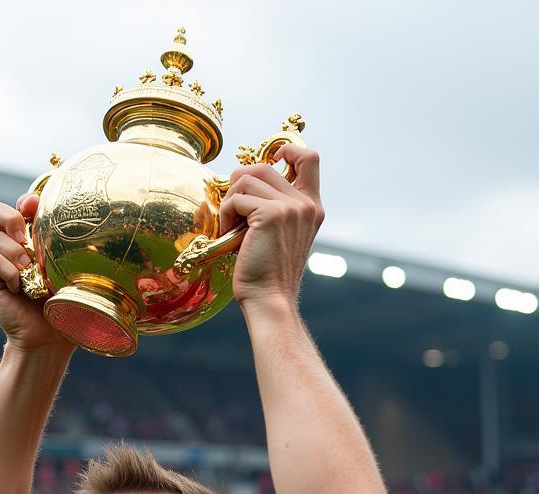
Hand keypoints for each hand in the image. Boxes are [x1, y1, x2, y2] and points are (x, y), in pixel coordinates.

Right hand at [0, 195, 69, 352]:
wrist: (49, 338)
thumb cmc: (67, 306)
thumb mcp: (72, 273)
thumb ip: (70, 250)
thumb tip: (81, 226)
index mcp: (34, 239)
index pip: (23, 206)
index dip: (27, 201)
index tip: (35, 208)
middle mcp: (14, 246)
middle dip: (11, 217)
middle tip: (26, 238)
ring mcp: (0, 262)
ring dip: (15, 253)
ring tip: (29, 272)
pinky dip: (9, 272)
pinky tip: (20, 289)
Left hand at [218, 144, 323, 310]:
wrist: (270, 300)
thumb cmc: (266, 274)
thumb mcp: (277, 235)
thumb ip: (272, 207)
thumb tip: (242, 180)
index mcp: (312, 207)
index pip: (309, 157)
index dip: (286, 148)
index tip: (269, 160)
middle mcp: (305, 204)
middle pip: (264, 166)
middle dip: (239, 184)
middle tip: (233, 212)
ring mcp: (290, 207)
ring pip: (246, 178)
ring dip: (230, 201)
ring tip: (230, 227)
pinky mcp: (271, 214)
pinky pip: (236, 198)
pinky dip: (226, 215)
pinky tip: (228, 236)